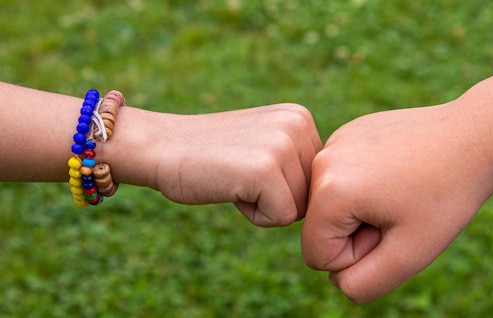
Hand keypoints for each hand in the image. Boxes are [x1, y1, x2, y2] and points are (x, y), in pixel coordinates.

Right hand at [108, 103, 321, 226]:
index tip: (250, 167)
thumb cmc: (209, 155)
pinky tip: (230, 188)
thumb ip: (296, 157)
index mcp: (301, 117)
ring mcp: (283, 144)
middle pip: (311, 194)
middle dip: (277, 197)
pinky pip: (281, 218)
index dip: (283, 186)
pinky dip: (254, 215)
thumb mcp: (264, 141)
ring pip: (299, 208)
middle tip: (240, 174)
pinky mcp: (266, 169)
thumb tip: (331, 191)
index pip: (317, 178)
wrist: (160, 146)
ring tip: (235, 178)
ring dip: (265, 206)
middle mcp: (298, 124)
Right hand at [301, 104, 492, 302]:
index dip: (360, 255)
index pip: (318, 256)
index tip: (394, 227)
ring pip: (332, 204)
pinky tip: (400, 170)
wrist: (475, 136)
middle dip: (359, 232)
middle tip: (401, 209)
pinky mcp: (349, 133)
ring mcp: (334, 142)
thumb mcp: (408, 256)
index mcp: (330, 192)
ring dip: (362, 209)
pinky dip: (367, 184)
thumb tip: (336, 278)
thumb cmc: (447, 196)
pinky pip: (343, 179)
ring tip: (401, 190)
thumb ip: (362, 285)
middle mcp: (321, 161)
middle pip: (321, 228)